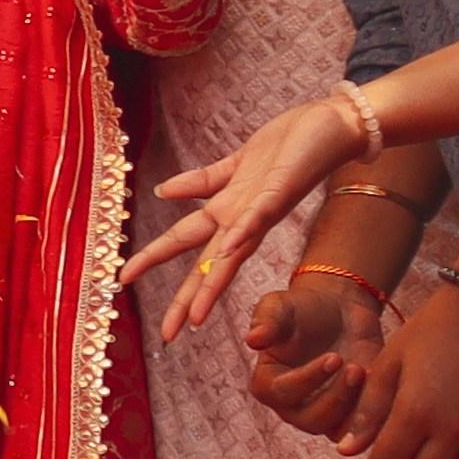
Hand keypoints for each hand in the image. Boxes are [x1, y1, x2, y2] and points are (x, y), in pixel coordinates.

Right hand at [124, 94, 376, 326]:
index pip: (188, 245)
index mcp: (229, 212)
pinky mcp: (281, 191)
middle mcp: (243, 220)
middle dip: (186, 299)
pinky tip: (228, 244)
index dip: (157, 263)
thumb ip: (201, 181)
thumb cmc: (290, 144)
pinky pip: (261, 214)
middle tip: (167, 335)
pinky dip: (244, 230)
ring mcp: (261, 209)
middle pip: (208, 265)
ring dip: (213, 284)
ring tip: (196, 316)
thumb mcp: (236, 164)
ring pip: (232, 253)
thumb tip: (160, 192)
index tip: (123, 282)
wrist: (335, 124)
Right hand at [238, 268, 386, 438]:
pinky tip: (383, 386)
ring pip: (338, 430)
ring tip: (367, 373)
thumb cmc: (303, 308)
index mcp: (268, 385)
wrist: (339, 312)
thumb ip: (267, 320)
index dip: (307, 380)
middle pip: (311, 420)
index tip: (333, 358)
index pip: (282, 394)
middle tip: (354, 369)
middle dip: (335, 398)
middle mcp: (292, 407)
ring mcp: (323, 415)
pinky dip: (374, 413)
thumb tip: (253, 340)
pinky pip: (363, 428)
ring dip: (355, 407)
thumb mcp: (280, 306)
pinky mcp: (351, 415)